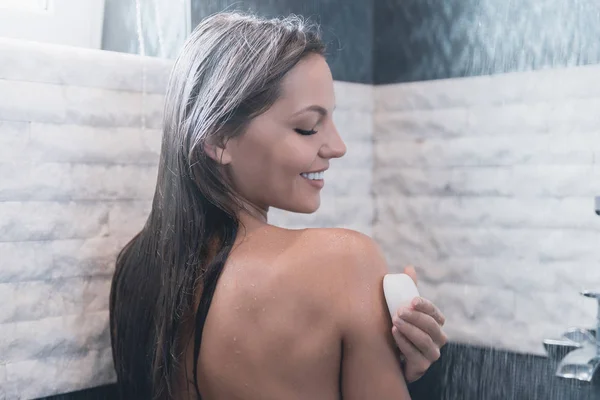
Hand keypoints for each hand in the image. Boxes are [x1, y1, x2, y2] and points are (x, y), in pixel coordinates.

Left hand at [391, 266, 446, 382]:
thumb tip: (409, 268)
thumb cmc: (399, 327)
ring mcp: (432, 354)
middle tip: (398, 311)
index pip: (434, 312)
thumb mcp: (403, 308)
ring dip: (410, 329)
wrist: (388, 355)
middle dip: (416, 317)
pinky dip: (405, 343)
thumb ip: (408, 289)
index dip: (425, 306)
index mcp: (436, 323)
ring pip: (425, 341)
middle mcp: (438, 339)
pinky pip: (416, 355)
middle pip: (432, 326)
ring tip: (395, 321)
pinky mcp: (422, 367)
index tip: (412, 300)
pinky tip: (394, 334)